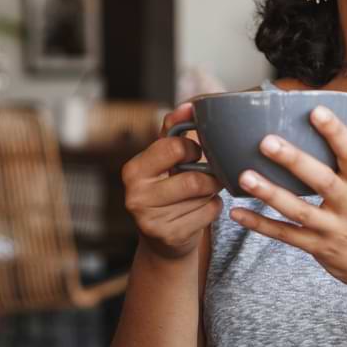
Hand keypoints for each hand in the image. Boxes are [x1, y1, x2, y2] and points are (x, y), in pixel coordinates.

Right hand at [122, 102, 224, 261]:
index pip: (174, 148)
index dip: (193, 149)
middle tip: (208, 175)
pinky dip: (213, 208)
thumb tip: (188, 106)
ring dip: (211, 192)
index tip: (194, 154)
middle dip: (208, 175)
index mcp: (133, 170)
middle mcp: (136, 196)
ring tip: (203, 192)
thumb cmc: (166, 190)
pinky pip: (209, 213)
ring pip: (203, 196)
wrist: (163, 240)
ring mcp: (151, 220)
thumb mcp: (163, 160)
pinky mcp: (171, 237)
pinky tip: (201, 210)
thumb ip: (173, 131)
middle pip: (193, 178)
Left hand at [227, 105, 346, 327]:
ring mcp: (332, 229)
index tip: (315, 110)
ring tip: (245, 176)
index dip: (335, 132)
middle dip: (295, 161)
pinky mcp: (317, 247)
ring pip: (299, 211)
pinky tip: (238, 213)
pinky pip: (286, 236)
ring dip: (271, 194)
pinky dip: (261, 225)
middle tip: (266, 141)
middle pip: (323, 181)